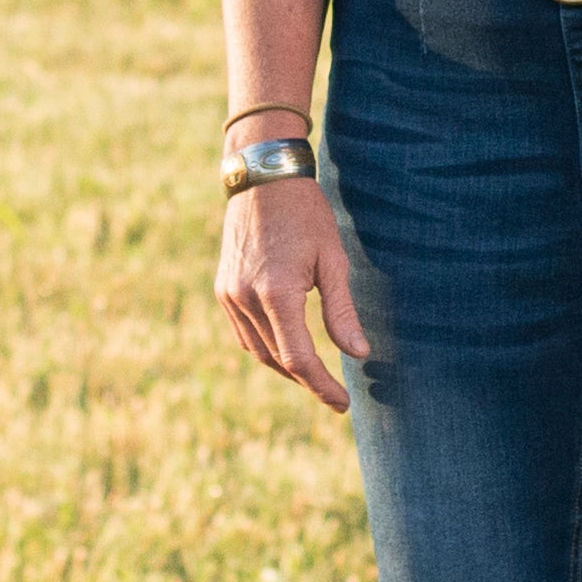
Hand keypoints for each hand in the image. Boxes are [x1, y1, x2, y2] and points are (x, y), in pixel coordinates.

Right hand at [217, 179, 368, 411]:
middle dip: (307, 382)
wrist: (262, 178)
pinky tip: (288, 350)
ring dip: (286, 369)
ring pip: (258, 351)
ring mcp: (229, 295)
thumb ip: (342, 311)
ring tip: (316, 377)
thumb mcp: (333, 260)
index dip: (323, 386)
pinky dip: (266, 349)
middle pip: (277, 361)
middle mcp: (245, 299)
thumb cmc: (306, 214)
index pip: (299, 359)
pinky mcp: (222, 289)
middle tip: (336, 395)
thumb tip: (359, 354)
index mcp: (277, 293)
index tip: (344, 403)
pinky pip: (244, 334)